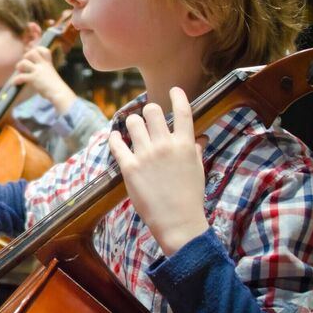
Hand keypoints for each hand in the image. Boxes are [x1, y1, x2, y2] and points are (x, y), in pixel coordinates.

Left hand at [13, 46, 76, 112]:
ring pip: (24, 62)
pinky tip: (14, 83)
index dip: (37, 49)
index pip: (44, 50)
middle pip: (32, 52)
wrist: (60, 93)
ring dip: (19, 67)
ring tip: (20, 72)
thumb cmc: (55, 88)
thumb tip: (31, 76)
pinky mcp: (34, 78)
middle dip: (26, 56)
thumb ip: (43, 73)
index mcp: (48, 64)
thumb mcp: (50, 76)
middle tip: (25, 65)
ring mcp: (38, 71)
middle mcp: (43, 65)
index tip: (33, 56)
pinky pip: (21, 76)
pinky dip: (15, 80)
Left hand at [108, 87, 208, 255]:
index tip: (174, 90)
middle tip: (148, 120)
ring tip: (132, 129)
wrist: (178, 222)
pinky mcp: (129, 167)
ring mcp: (146, 155)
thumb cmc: (190, 197)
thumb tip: (199, 138)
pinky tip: (115, 137)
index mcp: (185, 144)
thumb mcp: (198, 170)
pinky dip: (114, 138)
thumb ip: (195, 150)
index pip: (183, 111)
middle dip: (149, 112)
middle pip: (152, 111)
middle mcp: (165, 145)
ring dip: (132, 123)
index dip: (178, 96)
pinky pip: (116, 143)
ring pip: (133, 122)